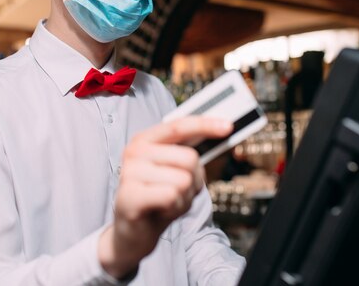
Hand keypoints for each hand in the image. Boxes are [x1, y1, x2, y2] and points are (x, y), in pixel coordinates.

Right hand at [98, 116, 232, 278]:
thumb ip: (189, 152)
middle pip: (189, 158)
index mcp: (144, 139)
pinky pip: (172, 195)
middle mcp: (135, 151)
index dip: (205, 125)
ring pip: (184, 179)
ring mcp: (130, 173)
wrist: (133, 233)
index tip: (228, 126)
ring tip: (167, 202)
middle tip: (177, 192)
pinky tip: (161, 210)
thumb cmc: (157, 199)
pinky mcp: (130, 196)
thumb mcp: (174, 171)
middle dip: (194, 180)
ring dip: (184, 197)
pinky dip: (174, 208)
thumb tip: (218, 133)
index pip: (179, 126)